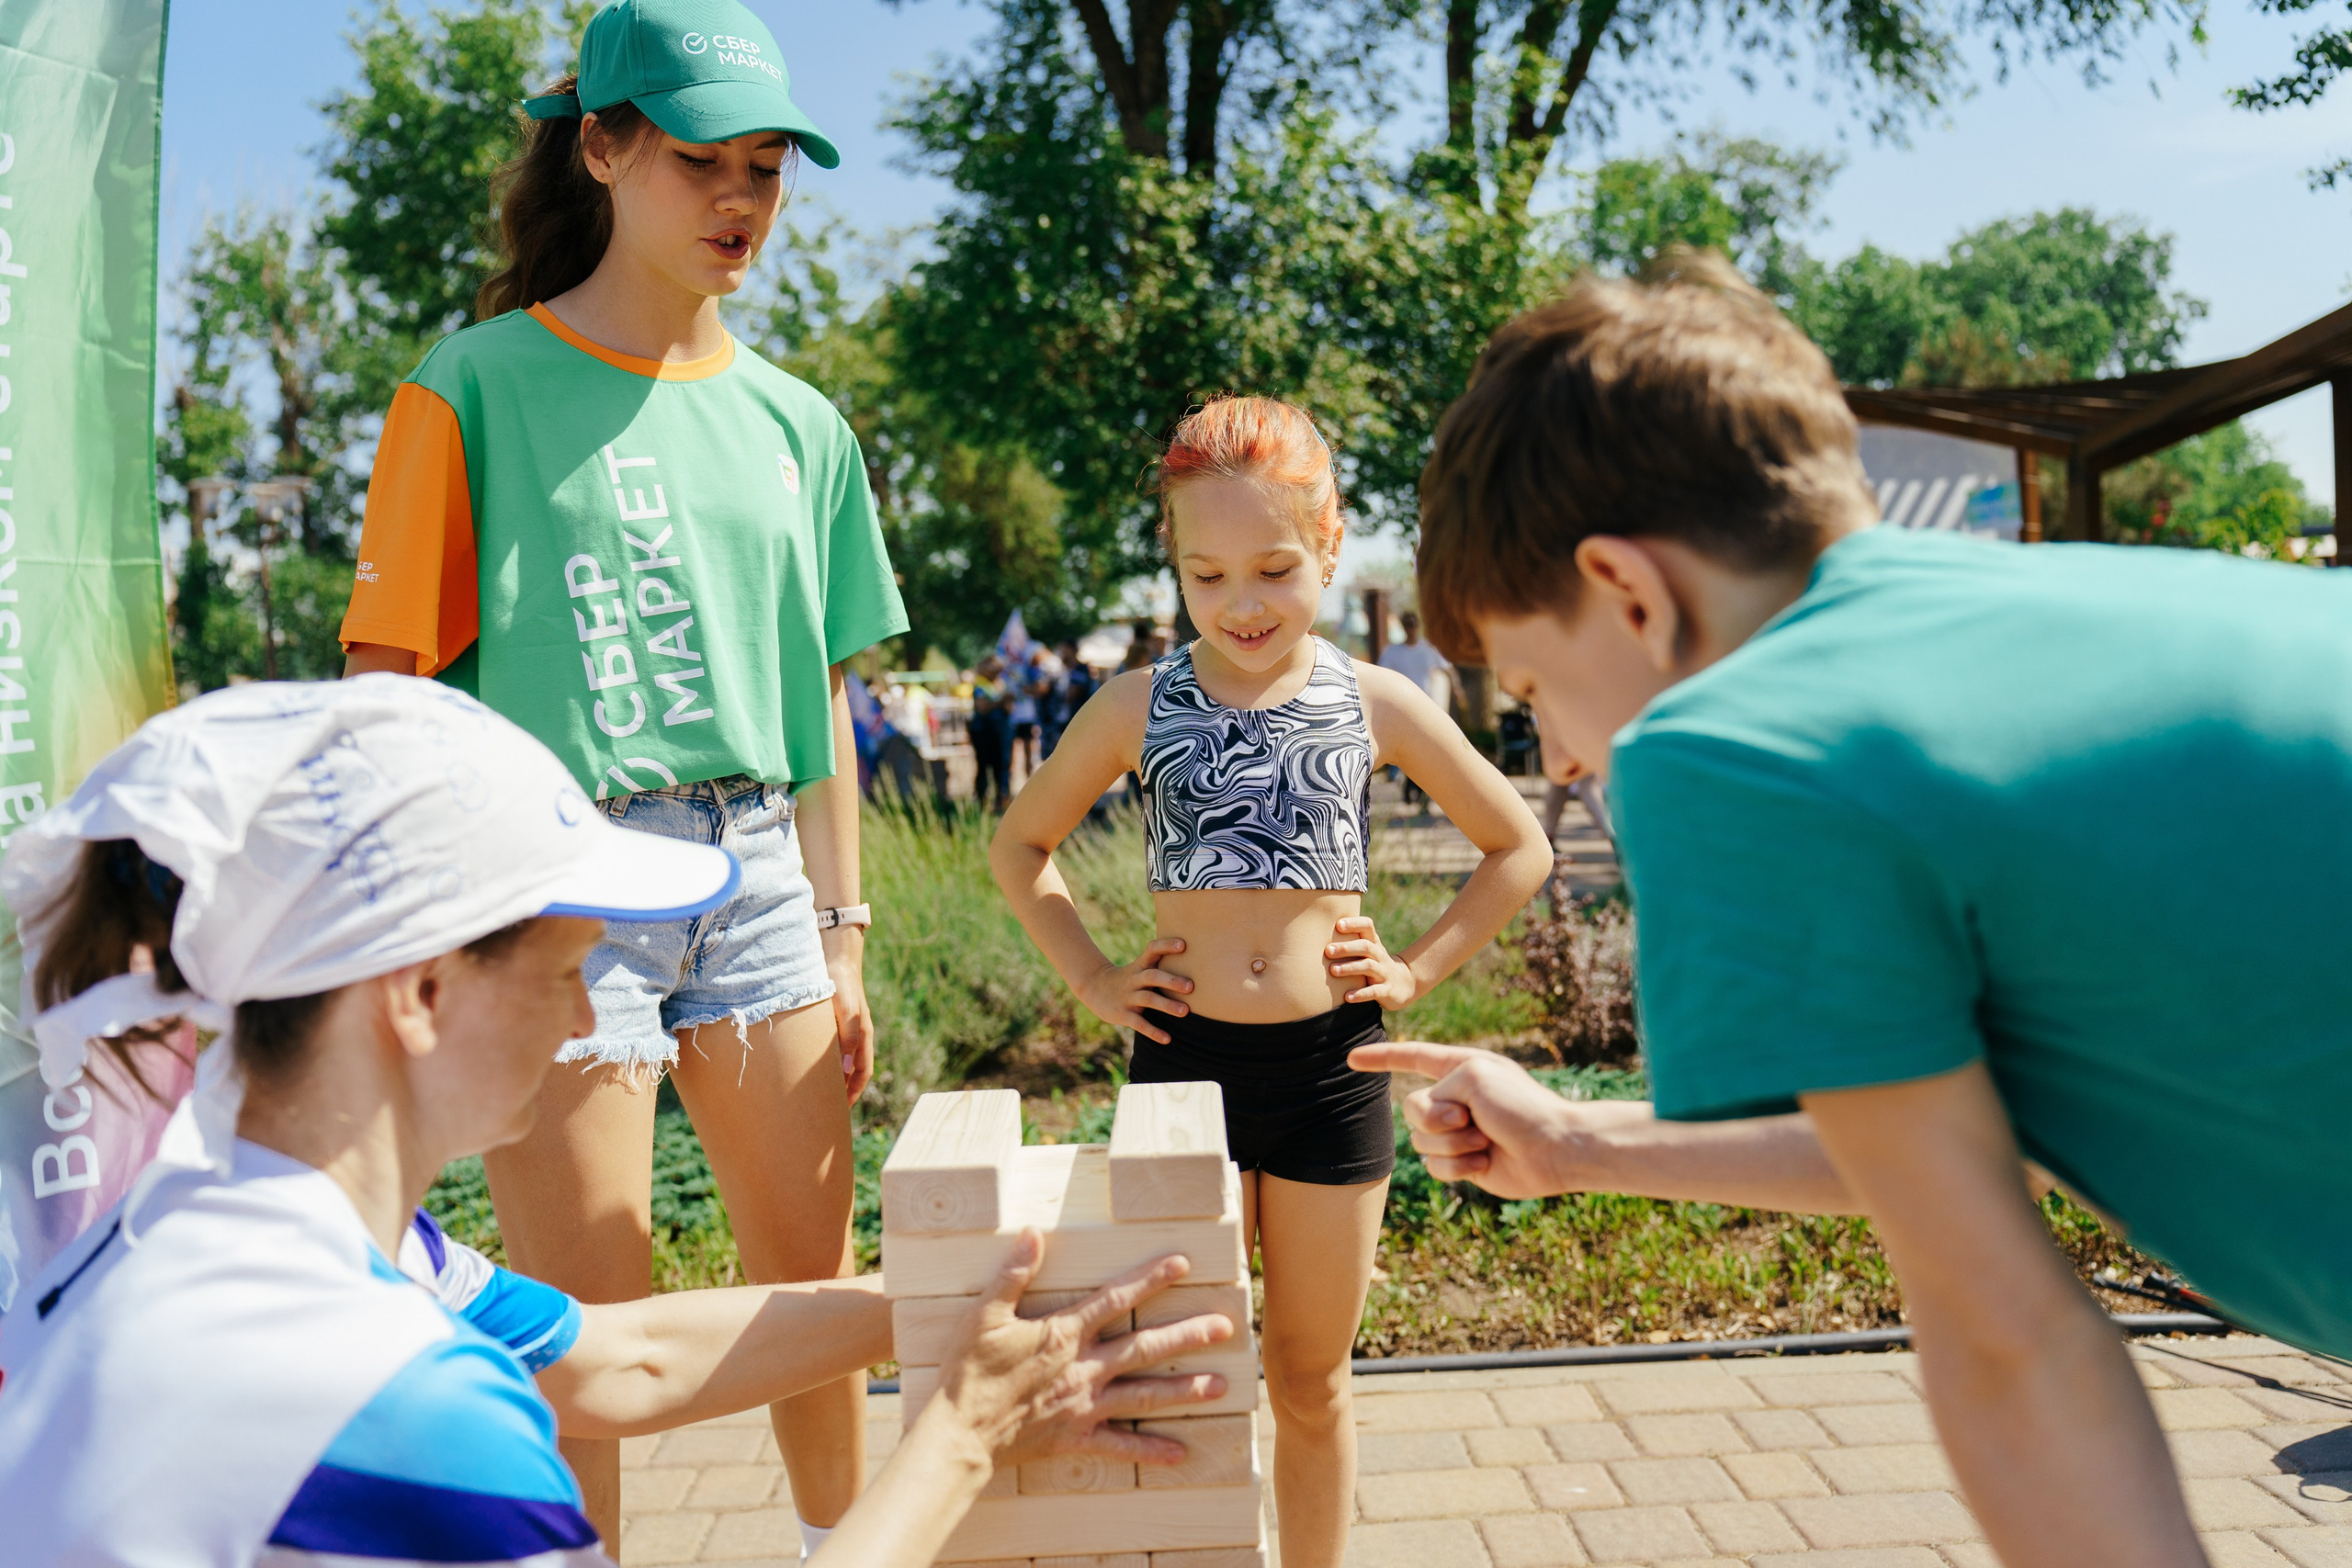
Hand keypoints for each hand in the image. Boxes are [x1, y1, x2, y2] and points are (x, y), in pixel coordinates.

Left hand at [825, 929, 874, 1100]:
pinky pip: (827, 1049)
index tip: (841, 1111)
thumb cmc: (840, 984)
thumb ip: (848, 1039)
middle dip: (841, 1091)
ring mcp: (843, 1029)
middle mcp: (855, 1036)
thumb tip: (846, 1071)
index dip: (854, 1092)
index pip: (863, 1073)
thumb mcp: (846, 1011)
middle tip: (825, 1110)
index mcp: (863, 1036)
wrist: (833, 957)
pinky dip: (820, 1062)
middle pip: (851, 1071)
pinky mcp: (830, 1022)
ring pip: (838, 1061)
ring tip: (813, 1094)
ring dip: (830, 1078)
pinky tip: (805, 1066)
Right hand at [935, 1232, 1236, 1467]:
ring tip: (1220, 1386)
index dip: (1149, 1278)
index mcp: (1063, 1333)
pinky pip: (1121, 1445)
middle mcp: (1084, 1368)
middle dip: (1188, 1335)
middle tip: (1226, 1327)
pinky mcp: (1077, 1437)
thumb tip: (1033, 1234)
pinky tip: (1180, 1452)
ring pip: (1145, 1395)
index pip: (1115, 1298)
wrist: (959, 1435)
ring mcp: (1085, 1405)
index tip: (1183, 1263)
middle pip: (1145, 1347)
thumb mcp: (984, 1315)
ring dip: (1184, 1390)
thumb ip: (1013, 1274)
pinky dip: (1151, 1450)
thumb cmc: (969, 1373)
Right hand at [1078, 937, 1192, 1044]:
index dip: (1166, 946)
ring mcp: (1128, 997)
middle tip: (1191, 987)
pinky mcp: (1123, 1014)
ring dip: (1166, 1005)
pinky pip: (1139, 1023)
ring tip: (1184, 1011)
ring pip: (1148, 999)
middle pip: (1152, 976)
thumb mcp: (1140, 967)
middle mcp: (1134, 979)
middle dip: (1171, 981)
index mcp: (1140, 965)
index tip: (1183, 945)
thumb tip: (1196, 960)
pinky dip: (1153, 1031)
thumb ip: (1161, 964)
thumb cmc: (1129, 977)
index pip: (1152, 950)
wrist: (1094, 987)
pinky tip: (1167, 1039)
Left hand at [1325, 916, 1419, 1007]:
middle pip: (1365, 947)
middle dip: (1347, 948)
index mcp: (1374, 943)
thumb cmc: (1376, 964)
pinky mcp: (1387, 991)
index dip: (1355, 924)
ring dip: (1350, 968)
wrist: (1405, 983)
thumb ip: (1350, 940)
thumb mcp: (1368, 951)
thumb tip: (1318, 930)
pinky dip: (1360, 994)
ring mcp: (1384, 973)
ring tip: (1333, 970)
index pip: (1367, 927)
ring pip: (1368, 967)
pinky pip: (1374, 992)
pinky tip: (1347, 997)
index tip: (1338, 924)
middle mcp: (1379, 956)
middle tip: (1328, 950)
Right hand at [1346, 1041, 1595, 1198]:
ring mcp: (1458, 1132)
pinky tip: (1486, 1162)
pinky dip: (1459, 1166)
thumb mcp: (1473, 1077)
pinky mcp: (1463, 1162)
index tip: (1352, 1059)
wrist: (1554, 1149)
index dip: (1382, 1059)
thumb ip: (1436, 1094)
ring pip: (1420, 1141)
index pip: (1412, 1058)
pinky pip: (1434, 1166)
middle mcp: (1456, 1099)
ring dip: (1452, 1144)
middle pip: (1412, 1108)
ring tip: (1485, 1142)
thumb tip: (1436, 1128)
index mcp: (1460, 1069)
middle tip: (1470, 1119)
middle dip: (1436, 1118)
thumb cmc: (1521, 1106)